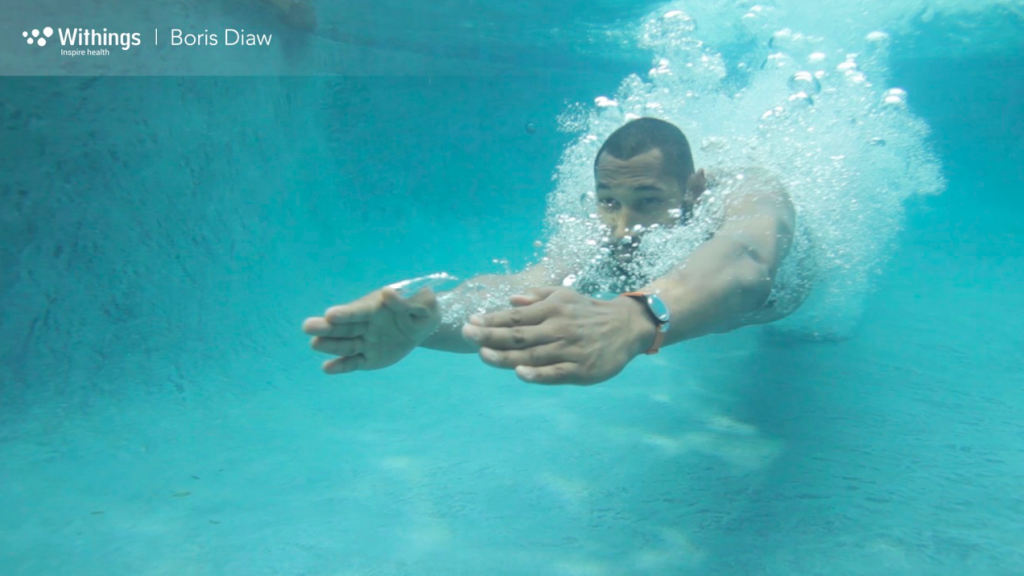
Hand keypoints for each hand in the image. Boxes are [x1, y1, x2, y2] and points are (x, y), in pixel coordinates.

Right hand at [302, 287, 439, 373]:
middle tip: (307, 327)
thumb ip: (406, 301)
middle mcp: (365, 324)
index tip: (330, 314)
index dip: (345, 313)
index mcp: (375, 307)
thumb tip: (388, 292)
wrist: (422, 326)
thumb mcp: (423, 304)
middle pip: (343, 327)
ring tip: (314, 344)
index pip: (358, 311)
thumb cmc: (423, 309)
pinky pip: (353, 363)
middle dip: (326, 327)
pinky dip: (340, 366)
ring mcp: (364, 341)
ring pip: (344, 344)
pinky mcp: (367, 358)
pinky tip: (327, 368)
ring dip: (329, 345)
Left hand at [460, 287, 654, 384]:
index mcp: (553, 309)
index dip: (491, 319)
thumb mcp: (565, 295)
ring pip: (532, 355)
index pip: (516, 315)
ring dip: (505, 357)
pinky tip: (519, 374)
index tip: (470, 321)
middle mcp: (558, 328)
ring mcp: (569, 350)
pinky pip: (555, 373)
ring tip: (482, 355)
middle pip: (519, 335)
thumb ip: (537, 297)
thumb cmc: (588, 311)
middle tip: (465, 334)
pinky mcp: (581, 370)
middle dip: (490, 335)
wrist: (626, 327)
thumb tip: (511, 299)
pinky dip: (538, 374)